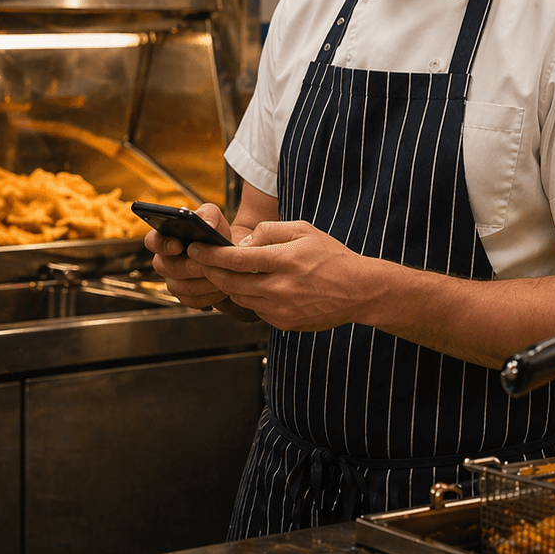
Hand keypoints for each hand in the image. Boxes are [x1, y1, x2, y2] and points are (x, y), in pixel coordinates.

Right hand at [146, 203, 257, 318]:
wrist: (231, 253)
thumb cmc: (216, 232)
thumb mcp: (213, 216)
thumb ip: (208, 214)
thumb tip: (206, 225)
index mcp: (165, 238)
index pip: (152, 241)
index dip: (162, 245)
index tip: (178, 245)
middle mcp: (164, 261)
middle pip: (166, 267)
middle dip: (187, 266)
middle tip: (205, 265)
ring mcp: (173, 280)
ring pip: (179, 287)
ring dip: (201, 282)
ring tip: (219, 276)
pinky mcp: (185, 297)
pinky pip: (191, 301)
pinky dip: (208, 297)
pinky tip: (221, 289)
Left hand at [187, 220, 378, 331]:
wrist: (359, 291)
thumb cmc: (331, 256)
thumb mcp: (303, 230)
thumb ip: (270, 231)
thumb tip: (243, 242)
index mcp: (284, 260)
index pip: (235, 259)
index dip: (210, 255)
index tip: (195, 248)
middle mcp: (280, 287)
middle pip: (230, 283)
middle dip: (210, 272)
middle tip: (200, 262)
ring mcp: (281, 309)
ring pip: (239, 297)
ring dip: (229, 286)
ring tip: (226, 273)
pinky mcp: (284, 323)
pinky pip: (256, 310)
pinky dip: (250, 298)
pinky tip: (255, 287)